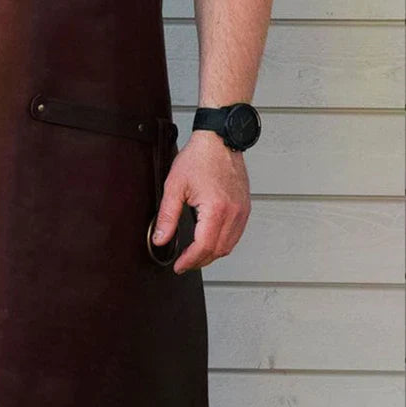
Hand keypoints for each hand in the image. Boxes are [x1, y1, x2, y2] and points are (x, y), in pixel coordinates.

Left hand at [151, 130, 250, 274]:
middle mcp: (234, 213)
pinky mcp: (245, 207)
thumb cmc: (198, 158)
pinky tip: (209, 240)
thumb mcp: (175, 186)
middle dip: (200, 261)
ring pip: (230, 245)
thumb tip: (160, 239)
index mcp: (216, 210)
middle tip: (184, 263)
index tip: (178, 266)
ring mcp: (242, 211)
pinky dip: (223, 243)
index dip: (190, 261)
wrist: (219, 140)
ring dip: (212, 254)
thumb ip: (167, 216)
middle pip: (219, 251)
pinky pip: (236, 234)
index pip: (204, 247)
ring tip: (194, 255)